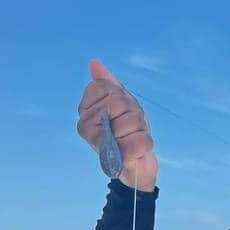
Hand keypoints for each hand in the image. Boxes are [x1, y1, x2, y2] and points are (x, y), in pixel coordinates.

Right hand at [77, 59, 157, 191]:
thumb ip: (107, 84)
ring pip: (132, 121)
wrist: (136, 165)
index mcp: (84, 110)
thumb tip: (94, 64)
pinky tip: (137, 151)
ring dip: (140, 129)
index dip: (122, 98)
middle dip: (133, 114)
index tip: (122, 112)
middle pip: (119, 102)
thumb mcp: (121, 103)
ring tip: (132, 139)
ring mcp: (98, 143)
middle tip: (130, 127)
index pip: (107, 88)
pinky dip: (145, 144)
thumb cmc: (128, 132)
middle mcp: (85, 126)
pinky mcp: (115, 159)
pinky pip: (140, 141)